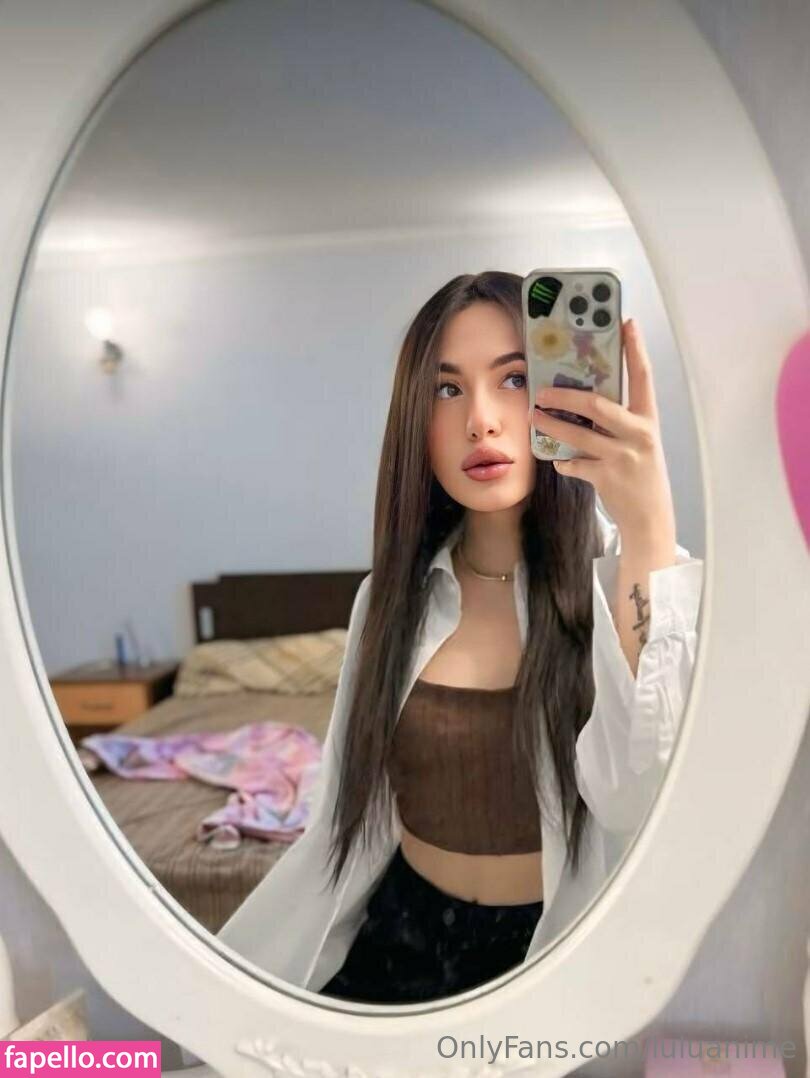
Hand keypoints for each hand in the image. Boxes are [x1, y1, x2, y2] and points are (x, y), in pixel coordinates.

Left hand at [531, 318, 675, 545]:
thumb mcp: (637, 442)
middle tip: (542, 390)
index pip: (643, 377)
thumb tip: (583, 398)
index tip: (626, 322)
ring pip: (580, 435)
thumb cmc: (640, 474)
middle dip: (567, 395)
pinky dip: (563, 462)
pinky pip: (575, 464)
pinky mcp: (608, 479)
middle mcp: (639, 435)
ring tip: (535, 417)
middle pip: (599, 405)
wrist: (650, 519)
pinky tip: (557, 461)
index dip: (636, 348)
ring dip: (553, 425)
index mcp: (648, 420)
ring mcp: (624, 458)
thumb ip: (617, 421)